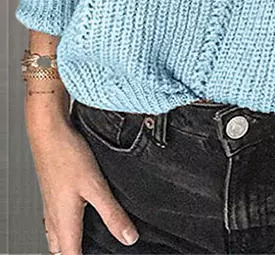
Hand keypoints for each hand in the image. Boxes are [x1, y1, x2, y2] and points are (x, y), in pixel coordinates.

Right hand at [24, 31, 138, 254]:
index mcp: (64, 223)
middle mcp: (54, 219)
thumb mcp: (96, 186)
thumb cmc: (67, 155)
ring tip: (89, 240)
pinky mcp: (52, 193)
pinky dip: (67, 227)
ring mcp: (50, 206)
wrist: (48, 131)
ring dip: (71, 243)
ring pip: (57, 237)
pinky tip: (79, 215)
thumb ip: (112, 214)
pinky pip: (56, 221)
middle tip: (97, 250)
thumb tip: (128, 238)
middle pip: (63, 251)